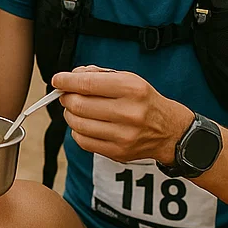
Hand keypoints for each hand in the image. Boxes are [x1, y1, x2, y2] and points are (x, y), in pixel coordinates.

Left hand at [52, 66, 191, 165]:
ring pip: (77, 124)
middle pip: (79, 105)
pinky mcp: (118, 152)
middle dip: (66, 98)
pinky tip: (85, 124)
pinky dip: (77, 131)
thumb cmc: (144, 101)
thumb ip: (98, 75)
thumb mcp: (128, 79)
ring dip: (70, 114)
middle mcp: (128, 113)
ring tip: (76, 109)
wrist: (169, 131)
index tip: (57, 79)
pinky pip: (83, 141)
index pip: (87, 84)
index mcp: (131, 89)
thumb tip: (70, 77)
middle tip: (67, 95)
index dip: (66, 81)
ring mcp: (123, 135)